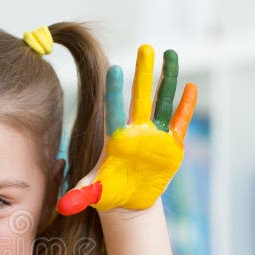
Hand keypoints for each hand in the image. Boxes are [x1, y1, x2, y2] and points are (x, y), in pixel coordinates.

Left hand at [57, 45, 196, 213]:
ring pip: (163, 103)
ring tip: (171, 54)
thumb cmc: (108, 191)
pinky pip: (179, 122)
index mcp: (115, 138)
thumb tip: (63, 207)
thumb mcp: (94, 194)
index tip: (114, 70)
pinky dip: (186, 107)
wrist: (129, 199)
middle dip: (144, 73)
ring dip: (168, 79)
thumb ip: (80, 196)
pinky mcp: (171, 144)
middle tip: (146, 47)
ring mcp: (155, 135)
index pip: (114, 111)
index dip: (115, 93)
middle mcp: (135, 131)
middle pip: (140, 98)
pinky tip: (191, 88)